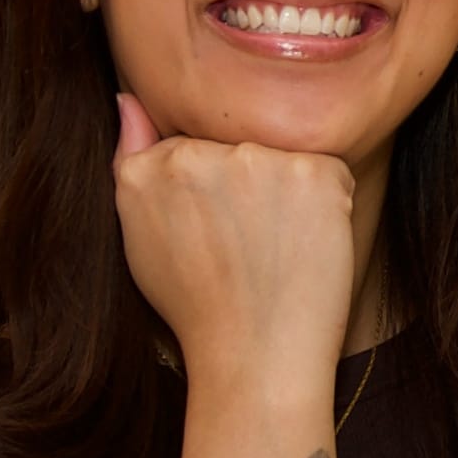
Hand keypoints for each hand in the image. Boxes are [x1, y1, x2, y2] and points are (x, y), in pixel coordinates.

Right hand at [110, 91, 356, 385]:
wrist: (254, 357)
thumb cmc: (199, 308)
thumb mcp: (139, 240)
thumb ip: (130, 161)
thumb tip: (128, 100)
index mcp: (152, 167)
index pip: (199, 151)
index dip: (218, 197)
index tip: (219, 241)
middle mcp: (197, 154)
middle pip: (241, 149)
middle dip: (252, 190)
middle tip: (250, 250)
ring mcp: (256, 161)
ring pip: (284, 157)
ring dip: (290, 195)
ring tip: (277, 251)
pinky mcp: (312, 172)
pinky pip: (329, 171)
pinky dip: (329, 204)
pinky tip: (307, 246)